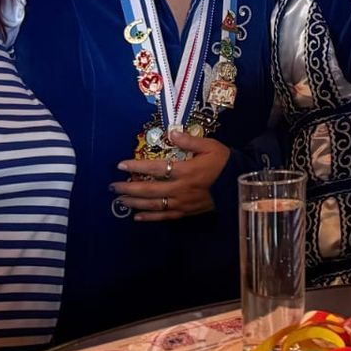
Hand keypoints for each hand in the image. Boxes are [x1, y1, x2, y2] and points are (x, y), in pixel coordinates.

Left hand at [112, 132, 231, 221]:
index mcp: (185, 170)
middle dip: (128, 188)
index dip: (136, 167)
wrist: (238, 185)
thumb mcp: (210, 146)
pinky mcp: (186, 212)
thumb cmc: (223, 163)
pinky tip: (137, 217)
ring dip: (135, 203)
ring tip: (120, 200)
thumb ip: (189, 140)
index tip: (120, 165)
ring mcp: (182, 203)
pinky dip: (150, 217)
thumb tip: (171, 132)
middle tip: (112, 187)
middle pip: (149, 190)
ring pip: (154, 204)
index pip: (155, 168)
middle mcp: (180, 188)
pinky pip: (165, 216)